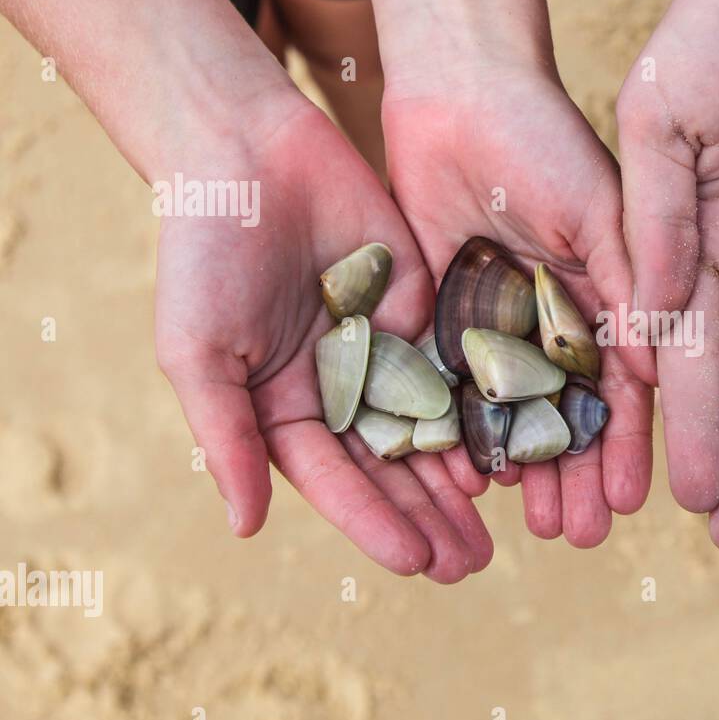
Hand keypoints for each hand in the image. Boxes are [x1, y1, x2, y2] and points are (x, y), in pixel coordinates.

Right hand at [155, 100, 491, 582]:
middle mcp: (342, 390)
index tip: (417, 563)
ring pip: (435, 426)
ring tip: (503, 529)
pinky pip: (461, 364)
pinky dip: (486, 404)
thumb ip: (228, 436)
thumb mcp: (201, 351)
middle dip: (431, 517)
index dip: (377, 523)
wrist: (250, 154)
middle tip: (473, 566)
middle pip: (394, 468)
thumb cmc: (205, 254)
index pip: (338, 481)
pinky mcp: (426, 307)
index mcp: (285, 408)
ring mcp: (387, 350)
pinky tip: (516, 441)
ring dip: (465, 477)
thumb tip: (246, 528)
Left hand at [381, 67, 654, 546]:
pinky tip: (471, 480)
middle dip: (576, 476)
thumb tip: (660, 377)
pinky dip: (463, 434)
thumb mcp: (599, 208)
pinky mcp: (447, 316)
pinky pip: (455, 388)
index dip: (627, 447)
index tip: (631, 503)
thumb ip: (629, 285)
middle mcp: (560, 321)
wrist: (455, 91)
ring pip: (515, 415)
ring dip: (526, 470)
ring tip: (534, 527)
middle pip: (571, 416)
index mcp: (611, 297)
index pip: (625, 389)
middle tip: (577, 537)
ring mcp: (503, 324)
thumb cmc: (542, 136)